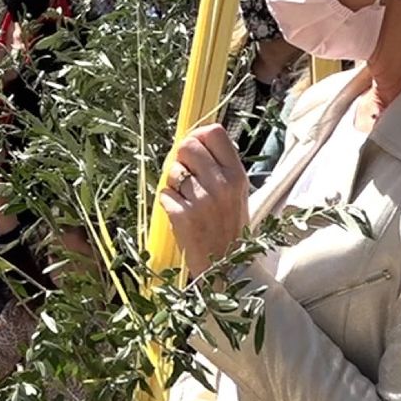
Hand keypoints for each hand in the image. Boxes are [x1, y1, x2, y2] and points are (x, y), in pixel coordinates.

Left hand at [158, 123, 249, 277]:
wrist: (228, 268)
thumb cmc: (228, 227)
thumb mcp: (236, 193)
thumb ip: (219, 166)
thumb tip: (192, 140)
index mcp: (237, 175)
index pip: (214, 133)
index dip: (197, 135)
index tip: (193, 147)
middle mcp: (222, 184)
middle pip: (188, 146)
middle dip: (180, 158)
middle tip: (185, 175)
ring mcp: (202, 200)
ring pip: (172, 171)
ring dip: (173, 183)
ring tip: (187, 200)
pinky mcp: (183, 216)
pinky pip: (164, 193)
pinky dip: (168, 202)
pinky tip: (181, 214)